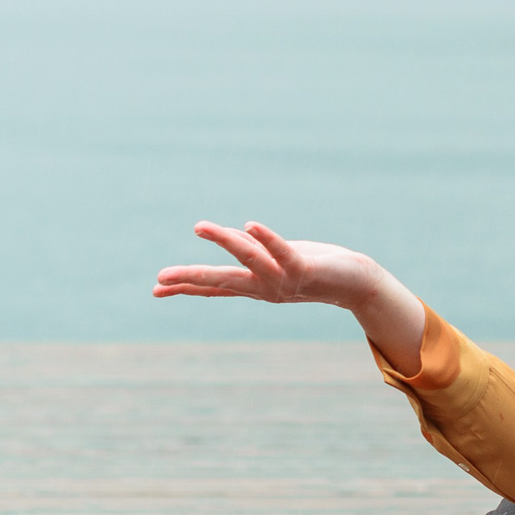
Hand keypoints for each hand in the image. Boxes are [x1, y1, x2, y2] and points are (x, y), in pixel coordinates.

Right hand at [153, 222, 426, 371]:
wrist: (357, 283)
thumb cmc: (317, 269)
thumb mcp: (279, 260)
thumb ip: (255, 252)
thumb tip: (231, 235)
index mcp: (256, 287)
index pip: (215, 287)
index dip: (187, 287)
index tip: (157, 289)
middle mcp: (265, 288)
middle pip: (222, 281)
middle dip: (191, 278)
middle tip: (159, 279)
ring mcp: (284, 280)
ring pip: (248, 260)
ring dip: (225, 242)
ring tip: (200, 226)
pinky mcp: (304, 269)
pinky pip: (282, 252)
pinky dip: (267, 239)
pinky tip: (250, 224)